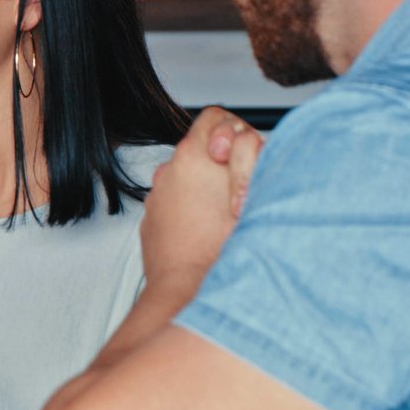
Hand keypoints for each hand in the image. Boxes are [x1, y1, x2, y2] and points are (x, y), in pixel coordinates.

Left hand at [140, 108, 263, 291]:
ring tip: (228, 218)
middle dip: (226, 163)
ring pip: (191, 178)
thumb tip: (249, 139)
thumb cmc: (224, 250)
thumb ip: (254, 155)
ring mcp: (157, 196)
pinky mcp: (153, 219)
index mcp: (193, 156)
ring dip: (210, 189)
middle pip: (204, 148)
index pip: (216, 116)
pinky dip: (194, 209)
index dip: (236, 132)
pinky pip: (178, 203)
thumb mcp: (255, 194)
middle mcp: (168, 171)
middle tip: (242, 193)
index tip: (242, 159)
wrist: (187, 293)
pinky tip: (210, 231)